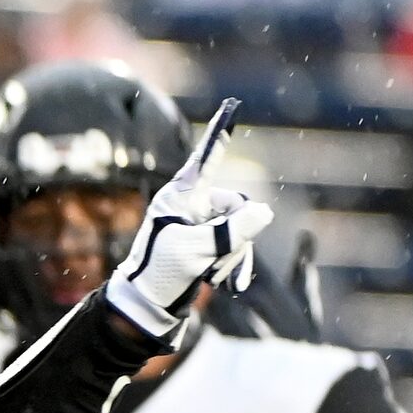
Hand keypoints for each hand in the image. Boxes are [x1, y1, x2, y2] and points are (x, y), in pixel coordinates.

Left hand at [107, 99, 272, 338]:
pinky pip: (237, 245)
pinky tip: (231, 286)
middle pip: (238, 206)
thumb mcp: (195, 251)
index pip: (205, 159)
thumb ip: (231, 230)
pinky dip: (235, 264)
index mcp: (181, 196)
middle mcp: (193, 204)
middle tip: (215, 264)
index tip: (232, 105)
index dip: (220, 134)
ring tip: (213, 277)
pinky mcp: (209, 243)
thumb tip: (264, 213)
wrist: (148, 307)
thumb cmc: (160, 274)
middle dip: (236, 237)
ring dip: (233, 256)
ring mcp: (202, 224)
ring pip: (241, 229)